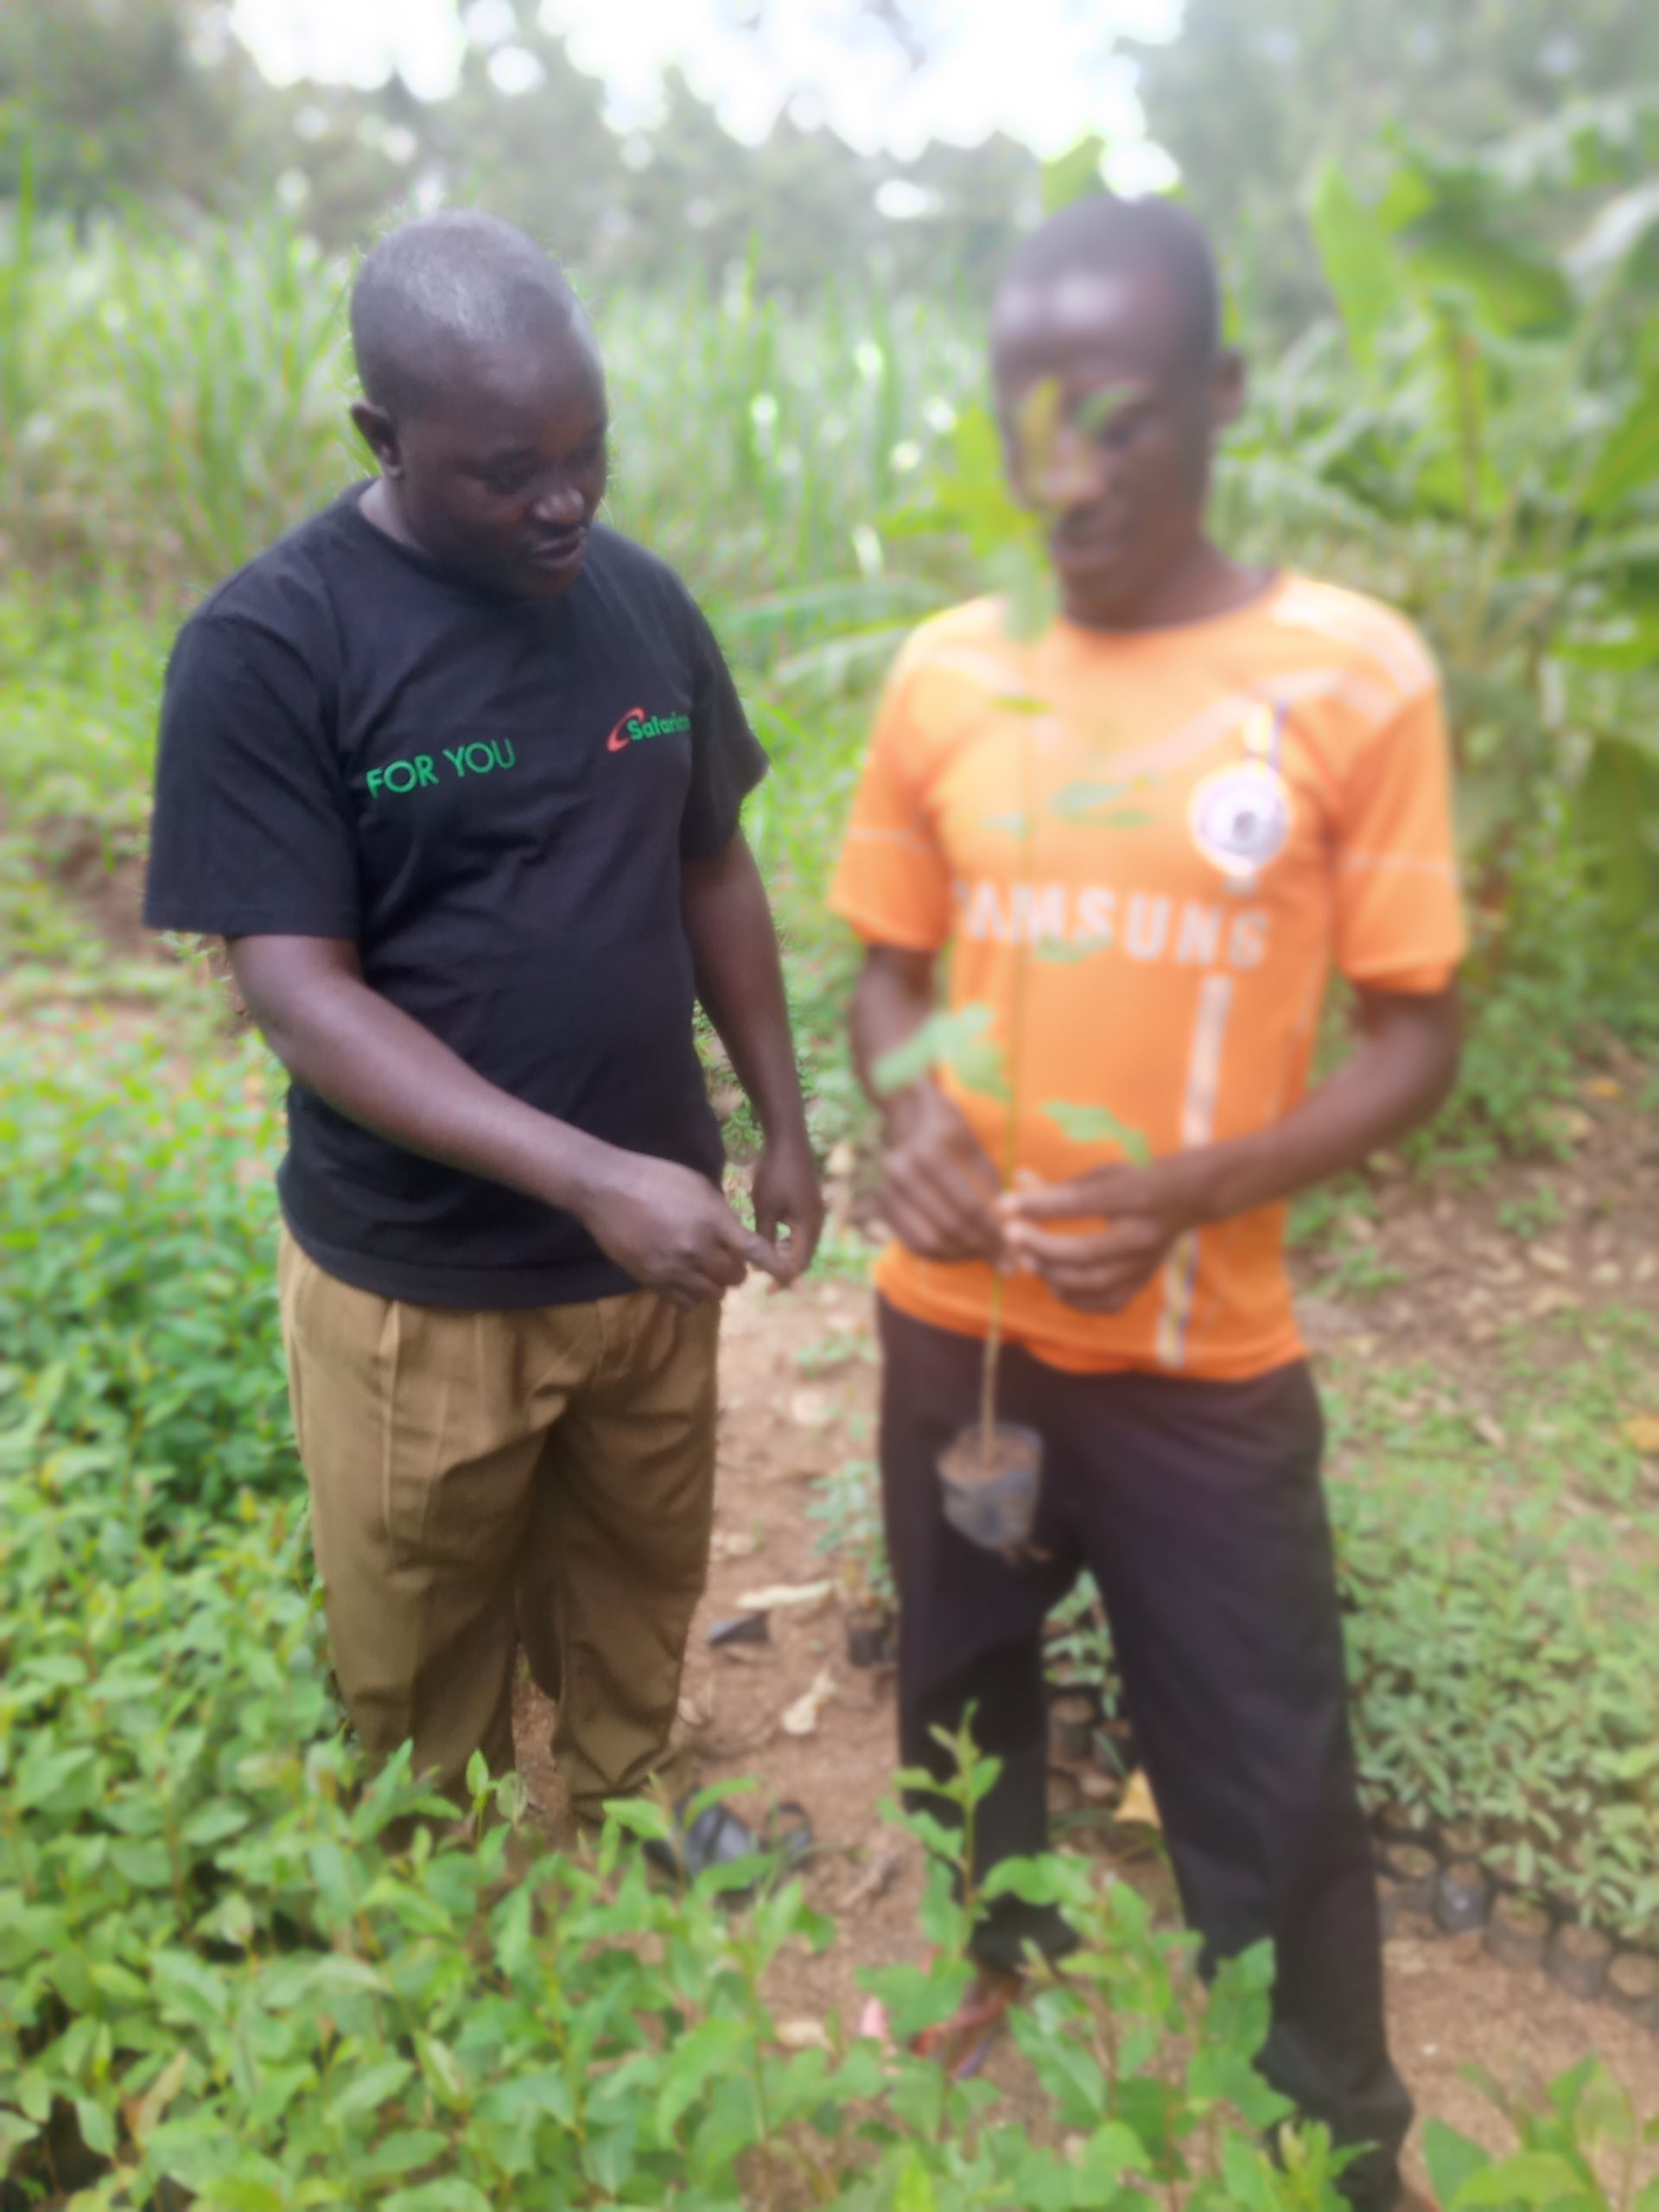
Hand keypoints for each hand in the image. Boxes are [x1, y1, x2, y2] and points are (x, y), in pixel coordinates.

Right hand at [579, 1150, 781, 1307]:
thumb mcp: (698, 1186)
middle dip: (737, 1270)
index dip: (775, 1267)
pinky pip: (685, 1302)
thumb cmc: (655, 1177)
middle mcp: (696, 1248)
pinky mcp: (652, 1280)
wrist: (605, 1189)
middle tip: (729, 1259)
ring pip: (713, 1294)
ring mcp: (673, 1268)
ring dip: (716, 1284)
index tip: (788, 1276)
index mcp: (711, 1220)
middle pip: (734, 1277)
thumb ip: (721, 1214)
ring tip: (707, 1269)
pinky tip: (688, 1280)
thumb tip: (736, 1236)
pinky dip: (693, 1296)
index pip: (754, 1251)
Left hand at [750, 1131, 824, 1285]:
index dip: (784, 1280)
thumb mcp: (764, 1208)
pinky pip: (802, 1231)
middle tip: (765, 1280)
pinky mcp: (810, 1203)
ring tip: (765, 1258)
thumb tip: (759, 1261)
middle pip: (804, 1257)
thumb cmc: (774, 1173)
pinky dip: (788, 1240)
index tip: (768, 1292)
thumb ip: (763, 1237)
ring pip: (803, 1244)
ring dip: (786, 1254)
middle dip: (786, 1269)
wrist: (787, 1140)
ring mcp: (816, 1211)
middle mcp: (817, 1221)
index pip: (799, 1263)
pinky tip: (771, 1237)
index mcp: (809, 1226)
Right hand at [876, 1084, 1004, 1264]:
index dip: (994, 1235)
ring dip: (960, 1255)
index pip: (969, 1207)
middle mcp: (903, 1170)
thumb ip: (992, 1196)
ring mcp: (886, 1187)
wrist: (912, 1118)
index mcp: (931, 1152)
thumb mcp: (979, 1157)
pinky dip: (939, 1254)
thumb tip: (1011, 1242)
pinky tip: (960, 1252)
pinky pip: (912, 1243)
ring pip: (928, 1240)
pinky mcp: (880, 1204)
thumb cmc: (955, 1137)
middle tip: (1003, 1261)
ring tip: (983, 1256)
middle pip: (948, 1226)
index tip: (1013, 1254)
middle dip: (980, 1249)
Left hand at [999, 1157, 1204, 1314]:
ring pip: (1092, 1283)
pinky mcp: (1143, 1283)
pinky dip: (1072, 1298)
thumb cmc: (1136, 1178)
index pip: (1079, 1202)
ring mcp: (1146, 1264)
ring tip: (1027, 1258)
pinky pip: (1104, 1303)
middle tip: (1011, 1235)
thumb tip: (1014, 1184)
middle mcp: (1145, 1235)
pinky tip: (1052, 1281)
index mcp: (1136, 1195)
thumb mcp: (1102, 1172)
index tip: (1004, 1204)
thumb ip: (1058, 1184)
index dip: (1038, 1205)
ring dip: (1051, 1274)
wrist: (1188, 1197)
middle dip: (1041, 1246)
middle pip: (1085, 1252)